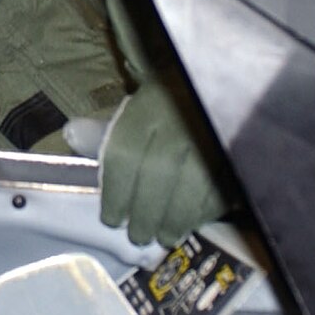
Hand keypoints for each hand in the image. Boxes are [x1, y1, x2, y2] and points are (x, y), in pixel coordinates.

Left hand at [96, 73, 232, 246]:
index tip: (111, 219)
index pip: (123, 153)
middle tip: (138, 236)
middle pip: (157, 173)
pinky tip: (195, 223)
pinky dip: (206, 211)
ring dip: (176, 219)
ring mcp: (215, 133)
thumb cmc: (174, 100)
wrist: (227, 79)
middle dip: (145, 212)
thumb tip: (72, 135)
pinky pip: (224, 186)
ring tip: (165, 236)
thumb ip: (107, 129)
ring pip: (193, 184)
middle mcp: (180, 117)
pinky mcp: (242, 149)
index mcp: (148, 104)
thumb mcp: (139, 106)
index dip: (115, 193)